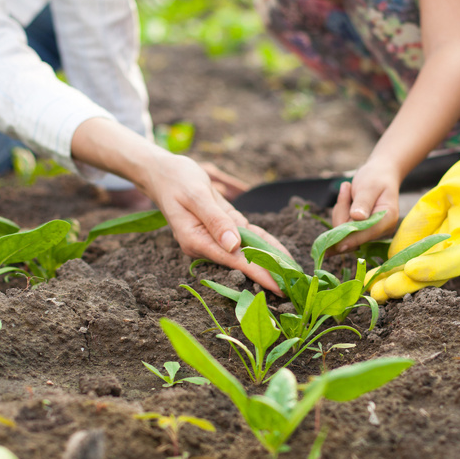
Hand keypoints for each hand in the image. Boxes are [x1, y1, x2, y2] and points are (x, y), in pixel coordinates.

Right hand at [140, 154, 288, 293]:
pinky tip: (281, 253)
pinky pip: (247, 237)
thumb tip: (233, 245)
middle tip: (296, 283)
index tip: (278, 285)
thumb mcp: (196, 196)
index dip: (258, 273)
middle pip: (243, 261)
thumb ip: (215, 220)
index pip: (234, 261)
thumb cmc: (176, 180)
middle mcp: (206, 244)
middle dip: (269, 271)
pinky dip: (264, 243)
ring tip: (294, 273)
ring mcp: (215, 237)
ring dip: (271, 260)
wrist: (163, 173)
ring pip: (249, 250)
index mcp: (196, 241)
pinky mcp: (223, 227)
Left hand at [329, 158, 400, 252]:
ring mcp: (370, 232)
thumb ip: (363, 202)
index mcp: (387, 219)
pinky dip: (341, 211)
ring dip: (341, 209)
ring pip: (344, 230)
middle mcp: (380, 230)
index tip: (336, 246)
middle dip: (342, 212)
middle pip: (352, 233)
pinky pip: (342, 226)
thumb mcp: (369, 186)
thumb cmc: (377, 177)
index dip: (351, 239)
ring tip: (349, 189)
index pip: (367, 233)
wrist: (380, 174)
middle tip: (346, 187)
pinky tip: (348, 196)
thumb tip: (357, 217)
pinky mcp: (360, 231)